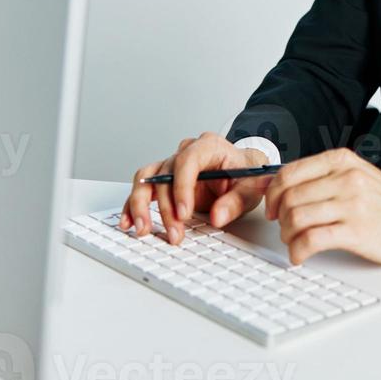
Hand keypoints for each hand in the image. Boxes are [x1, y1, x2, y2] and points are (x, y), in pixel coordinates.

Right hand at [121, 132, 271, 244]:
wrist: (243, 170)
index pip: (188, 161)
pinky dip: (134, 205)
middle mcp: (186, 151)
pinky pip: (144, 187)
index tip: (183, 214)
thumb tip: (218, 216)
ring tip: (142, 229)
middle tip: (173, 233)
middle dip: (166, 208)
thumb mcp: (251, 188)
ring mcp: (173, 164)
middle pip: (165, 174)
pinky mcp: (165, 179)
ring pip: (147, 178)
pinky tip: (129, 221)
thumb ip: (235, 202)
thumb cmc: (246, 175)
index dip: (182, 188)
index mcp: (209, 146)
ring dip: (141, 205)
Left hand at [263, 148, 380, 265]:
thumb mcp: (357, 175)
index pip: (289, 172)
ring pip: (296, 218)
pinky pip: (311, 240)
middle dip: (279, 218)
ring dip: (287, 236)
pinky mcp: (356, 231)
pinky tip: (300, 256)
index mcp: (341, 161)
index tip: (272, 208)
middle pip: (290, 197)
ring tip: (294, 243)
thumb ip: (324, 177)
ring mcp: (352, 205)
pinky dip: (297, 251)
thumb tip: (284, 189)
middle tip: (284, 229)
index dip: (273, 193)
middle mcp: (346, 179)